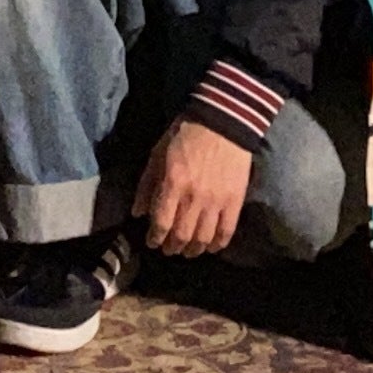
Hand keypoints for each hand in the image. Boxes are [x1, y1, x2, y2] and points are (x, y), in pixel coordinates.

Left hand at [134, 115, 254, 257]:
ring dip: (193, 250)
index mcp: (172, 184)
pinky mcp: (235, 201)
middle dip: (172, 247)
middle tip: (168, 249)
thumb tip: (138, 213)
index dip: (154, 238)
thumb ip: (146, 185)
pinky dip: (218, 244)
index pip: (161, 223)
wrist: (223, 122)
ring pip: (203, 238)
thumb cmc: (185, 135)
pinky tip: (211, 247)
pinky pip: (226, 231)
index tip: (152, 241)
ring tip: (188, 250)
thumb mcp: (157, 155)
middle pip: (181, 235)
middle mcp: (194, 197)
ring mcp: (216, 201)